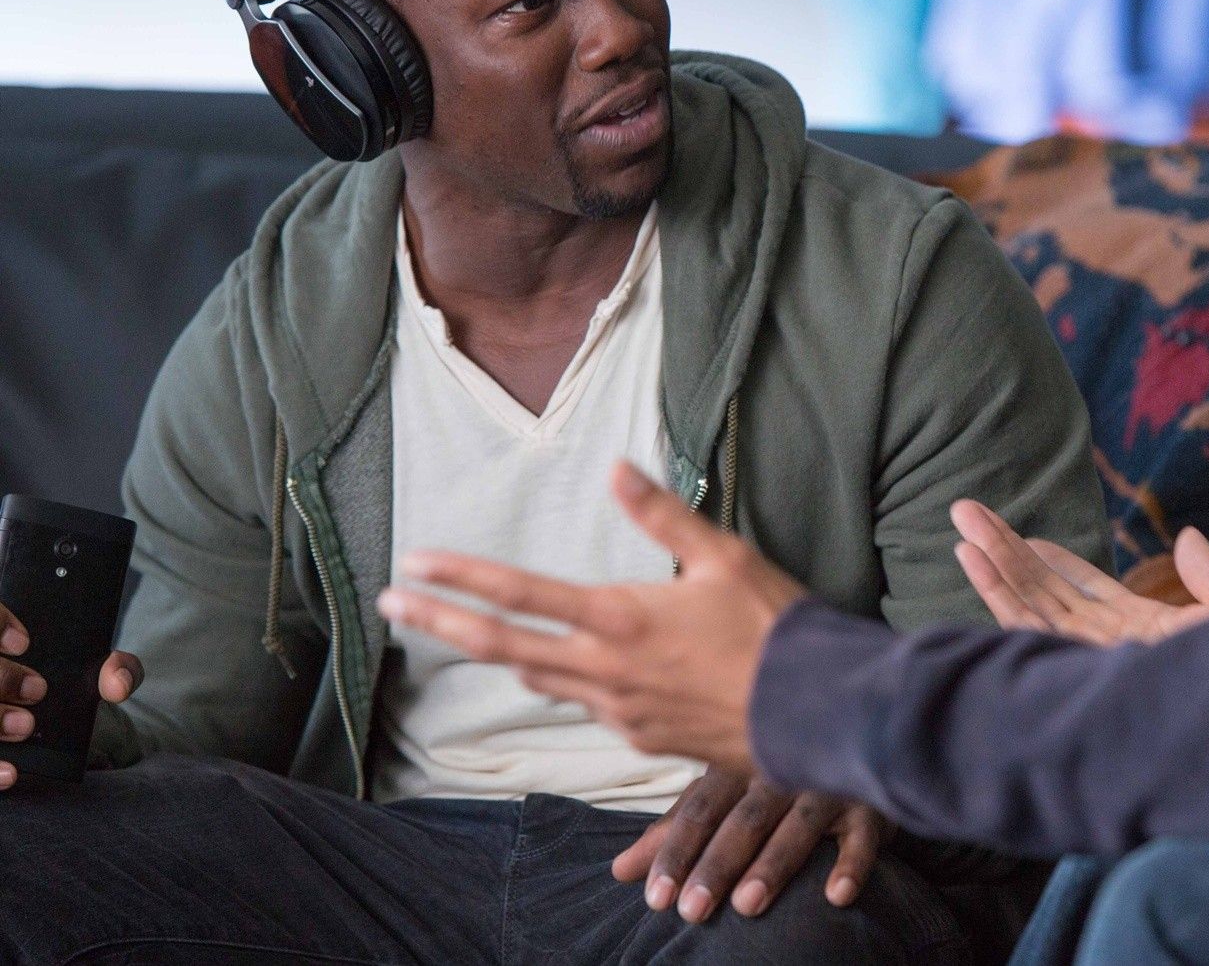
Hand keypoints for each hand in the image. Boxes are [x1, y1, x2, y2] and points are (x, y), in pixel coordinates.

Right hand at [0, 602, 142, 789]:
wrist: (62, 731)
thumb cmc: (69, 689)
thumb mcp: (99, 672)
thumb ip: (119, 668)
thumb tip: (116, 684)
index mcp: (4, 644)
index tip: (24, 643)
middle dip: (2, 678)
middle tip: (38, 690)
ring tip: (25, 726)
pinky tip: (11, 772)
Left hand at [376, 460, 805, 772]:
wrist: (817, 713)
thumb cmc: (776, 627)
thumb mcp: (726, 557)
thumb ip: (663, 515)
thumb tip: (617, 469)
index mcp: (620, 618)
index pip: (519, 595)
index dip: (459, 579)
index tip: (411, 566)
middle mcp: (607, 671)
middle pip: (504, 646)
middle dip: (441, 624)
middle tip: (391, 605)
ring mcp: (621, 711)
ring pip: (542, 679)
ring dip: (505, 653)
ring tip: (477, 634)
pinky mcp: (643, 739)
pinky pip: (590, 706)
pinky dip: (572, 681)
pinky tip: (586, 670)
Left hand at [613, 767, 889, 921]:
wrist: (854, 730)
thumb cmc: (774, 775)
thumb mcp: (723, 793)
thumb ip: (676, 830)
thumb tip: (619, 871)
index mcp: (738, 764)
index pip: (699, 809)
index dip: (676, 852)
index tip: (655, 897)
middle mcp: (781, 769)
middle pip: (743, 818)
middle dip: (717, 864)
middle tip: (691, 911)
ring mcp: (827, 783)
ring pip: (798, 823)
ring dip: (774, 864)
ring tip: (748, 906)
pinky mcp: (870, 802)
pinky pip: (864, 832)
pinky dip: (852, 862)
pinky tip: (836, 896)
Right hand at [951, 501, 1208, 645]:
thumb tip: (1188, 536)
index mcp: (1142, 629)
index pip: (1086, 589)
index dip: (1055, 561)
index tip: (1025, 537)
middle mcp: (1106, 643)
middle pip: (1044, 587)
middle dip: (1005, 549)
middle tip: (967, 511)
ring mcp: (1086, 654)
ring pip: (1027, 600)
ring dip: (992, 562)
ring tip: (962, 527)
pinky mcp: (1072, 662)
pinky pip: (1024, 624)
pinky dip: (995, 591)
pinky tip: (972, 560)